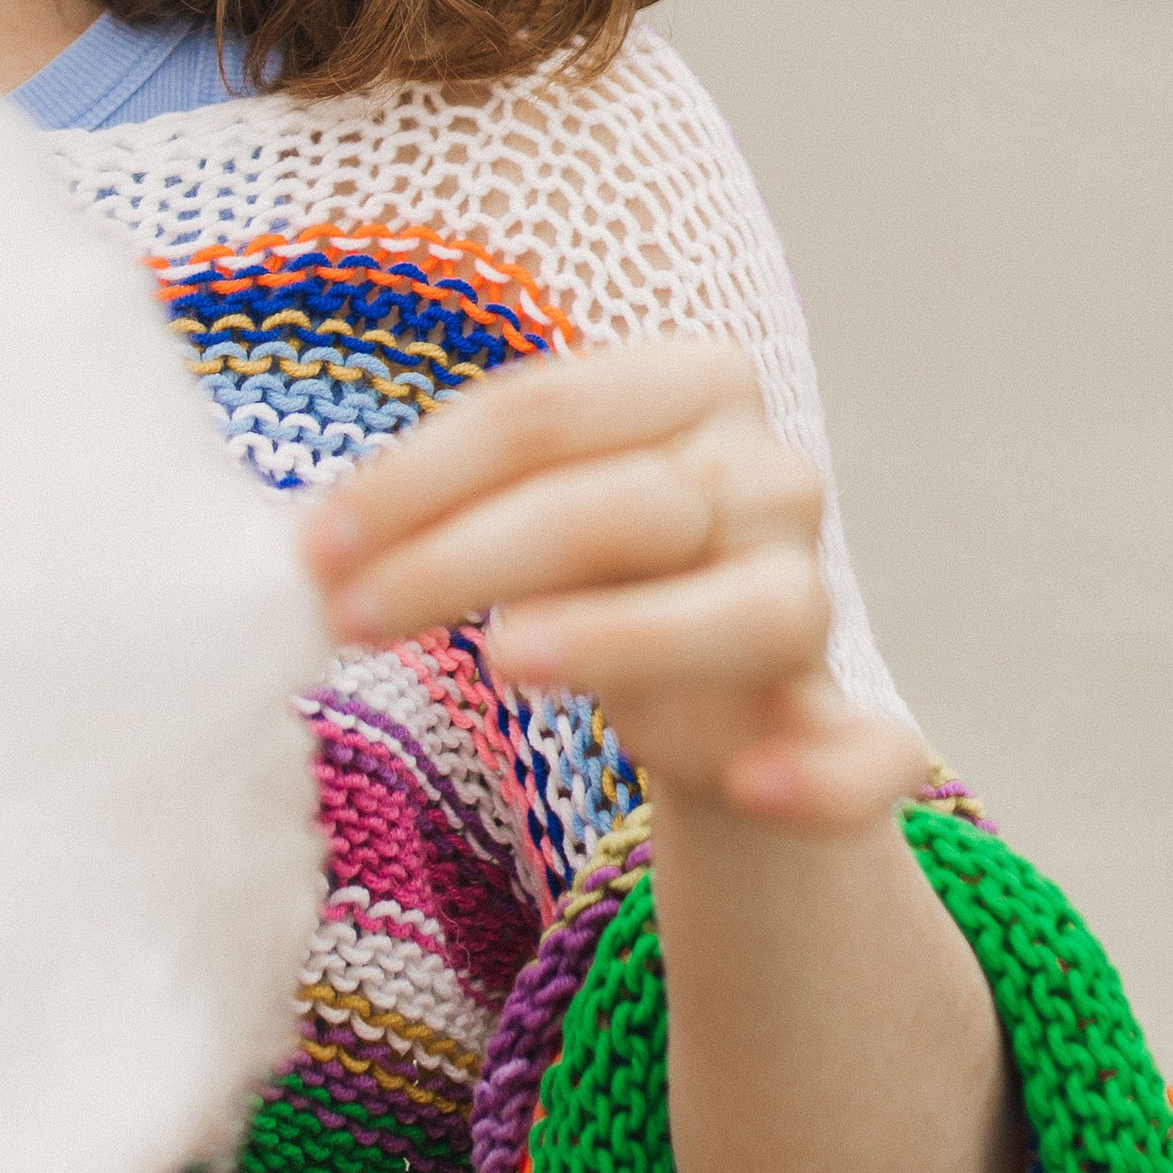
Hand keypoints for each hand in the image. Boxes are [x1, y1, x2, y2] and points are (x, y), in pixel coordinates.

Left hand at [296, 339, 928, 833]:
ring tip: (501, 660)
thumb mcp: (524, 513)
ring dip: (624, 633)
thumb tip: (303, 552)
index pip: (542, 412)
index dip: (417, 480)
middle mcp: (770, 475)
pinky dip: (822, 773)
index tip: (309, 548)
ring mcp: (818, 600)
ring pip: (747, 609)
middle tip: (342, 616)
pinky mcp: (855, 725)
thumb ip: (446, 509)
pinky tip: (751, 788)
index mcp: (692, 384)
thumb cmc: (589, 573)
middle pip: (617, 504)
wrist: (719, 695)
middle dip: (463, 559)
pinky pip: (869, 750)